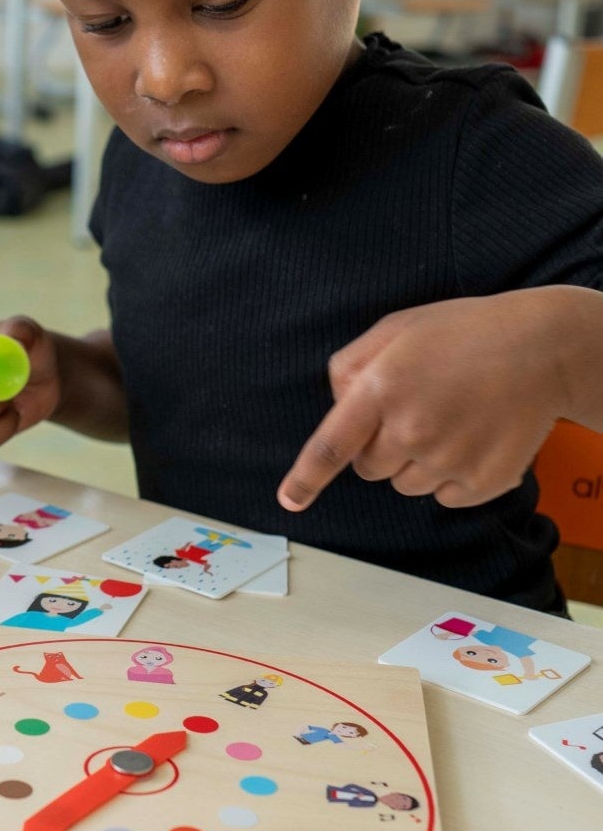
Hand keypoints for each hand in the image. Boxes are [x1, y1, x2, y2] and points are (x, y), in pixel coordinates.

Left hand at [278, 291, 570, 512]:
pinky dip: (451, 476)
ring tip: (448, 419)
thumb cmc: (462, 332)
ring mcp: (450, 460)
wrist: (542, 348)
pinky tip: (471, 437)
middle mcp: (412, 431)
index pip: (331, 446)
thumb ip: (351, 366)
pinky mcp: (484, 482)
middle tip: (413, 411)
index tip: (289, 501)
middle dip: (379, 446)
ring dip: (415, 462)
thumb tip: (338, 406)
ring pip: (405, 484)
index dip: (306, 478)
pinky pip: (445, 497)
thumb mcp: (395, 329)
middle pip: (369, 468)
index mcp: (382, 390)